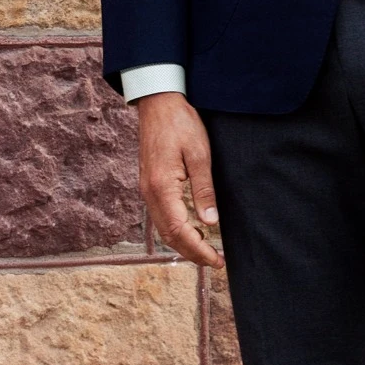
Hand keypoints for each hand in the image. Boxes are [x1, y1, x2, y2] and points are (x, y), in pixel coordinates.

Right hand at [137, 91, 223, 267]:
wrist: (157, 102)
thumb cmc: (180, 124)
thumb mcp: (199, 154)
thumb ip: (203, 189)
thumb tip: (209, 222)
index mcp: (162, 187)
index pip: (180, 231)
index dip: (199, 250)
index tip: (217, 260)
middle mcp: (149, 193)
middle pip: (169, 236)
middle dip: (192, 253)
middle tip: (215, 262)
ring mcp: (147, 190)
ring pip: (163, 229)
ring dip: (183, 244)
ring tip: (206, 252)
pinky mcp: (149, 185)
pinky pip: (161, 217)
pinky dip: (176, 230)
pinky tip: (191, 231)